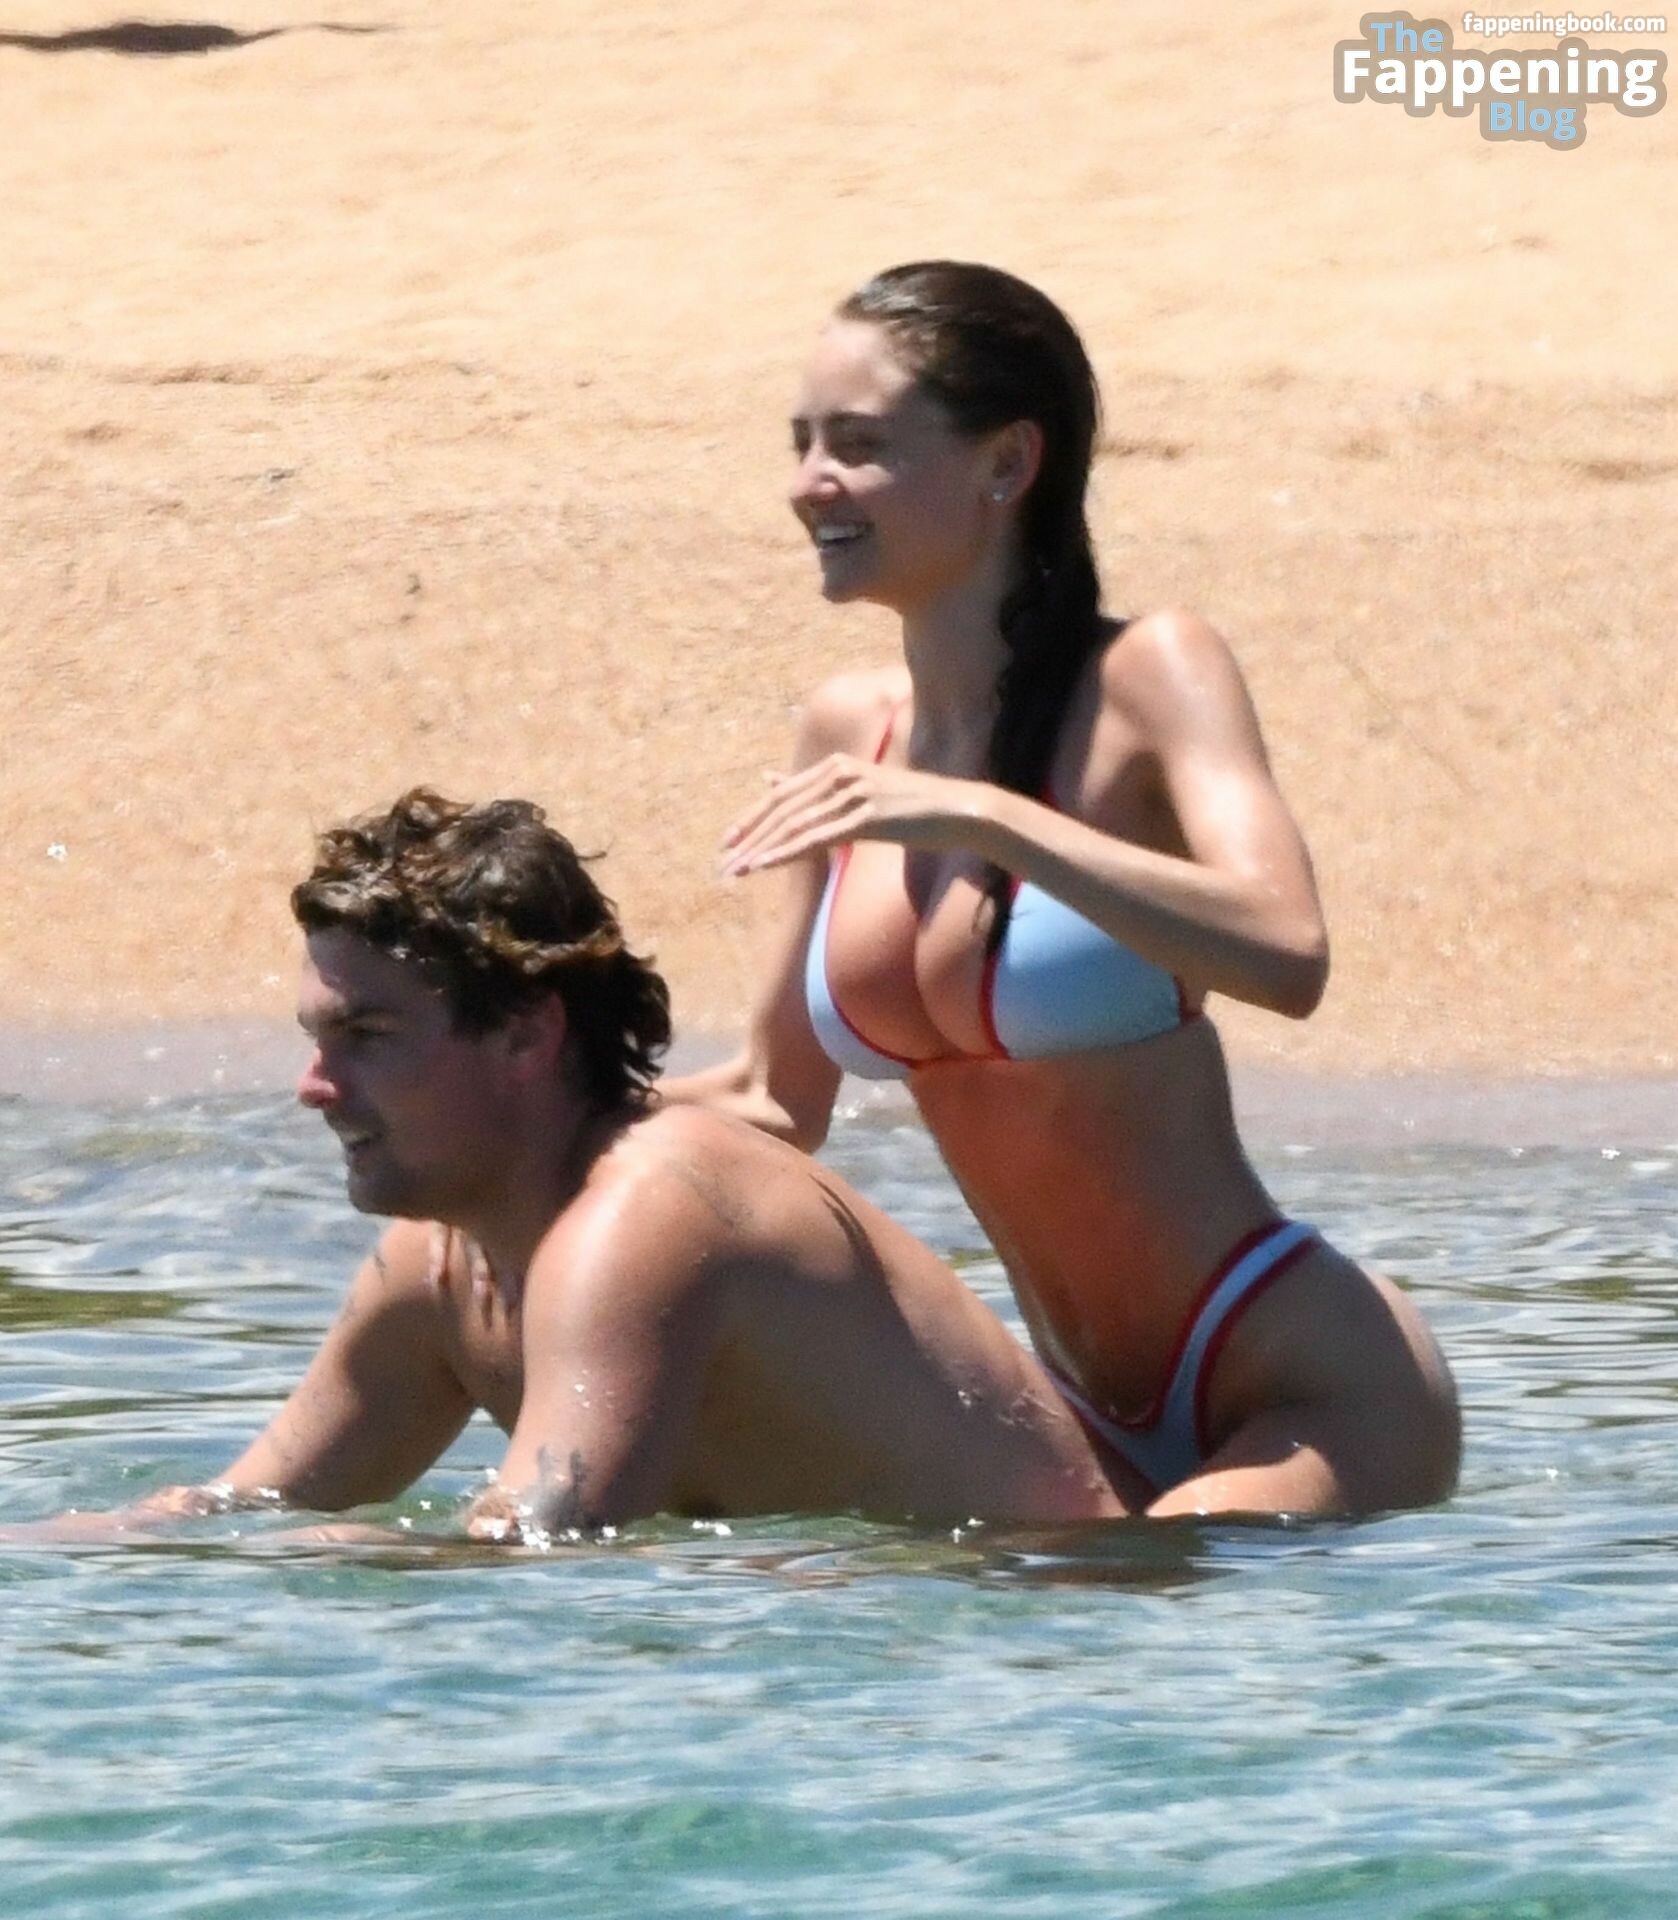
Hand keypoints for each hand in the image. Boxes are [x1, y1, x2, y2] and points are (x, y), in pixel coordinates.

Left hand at [720, 754, 990, 875]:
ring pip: (794, 825)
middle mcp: (840, 773)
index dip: (751, 819)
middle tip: (722, 862)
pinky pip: (817, 838)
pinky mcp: (867, 816)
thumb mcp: (861, 792)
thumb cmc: (912, 807)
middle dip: (748, 838)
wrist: (958, 809)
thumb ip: (819, 790)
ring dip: (760, 850)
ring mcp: (853, 793)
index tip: (727, 842)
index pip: (782, 795)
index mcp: (836, 766)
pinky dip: (786, 852)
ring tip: (735, 870)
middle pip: (782, 809)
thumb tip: (771, 780)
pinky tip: (764, 865)